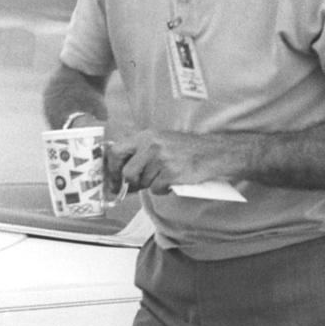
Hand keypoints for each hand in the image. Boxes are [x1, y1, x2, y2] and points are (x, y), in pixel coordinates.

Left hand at [105, 129, 244, 196]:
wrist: (212, 152)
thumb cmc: (185, 149)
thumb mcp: (160, 141)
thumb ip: (140, 153)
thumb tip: (121, 175)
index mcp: (146, 136)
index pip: (117, 150)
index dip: (112, 168)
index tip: (113, 180)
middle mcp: (151, 146)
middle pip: (128, 172)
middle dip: (131, 183)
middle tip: (136, 186)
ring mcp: (161, 160)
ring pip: (144, 183)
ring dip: (152, 184)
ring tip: (165, 176)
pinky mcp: (171, 173)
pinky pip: (157, 189)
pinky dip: (163, 189)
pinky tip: (173, 180)